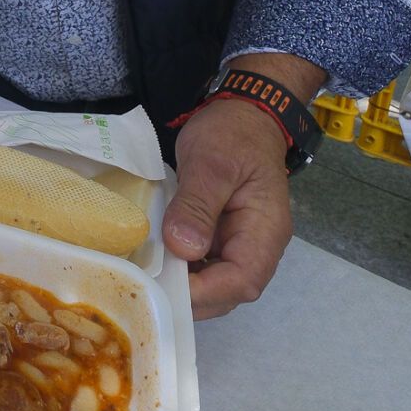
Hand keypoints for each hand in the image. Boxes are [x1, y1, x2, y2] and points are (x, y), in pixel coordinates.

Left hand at [161, 98, 292, 319]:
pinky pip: (203, 266)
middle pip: (227, 292)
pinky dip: (180, 269)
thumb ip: (197, 206)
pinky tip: (153, 260)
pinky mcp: (222, 239)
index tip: (164, 285)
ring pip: (213, 285)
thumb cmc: (232, 134)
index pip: (241, 281)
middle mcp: (258, 247)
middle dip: (187, 296)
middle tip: (143, 283)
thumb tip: (184, 249)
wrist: (245, 115)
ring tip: (144, 274)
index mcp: (266, 231)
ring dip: (181, 286)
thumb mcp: (210, 163)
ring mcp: (240, 245)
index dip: (204, 292)